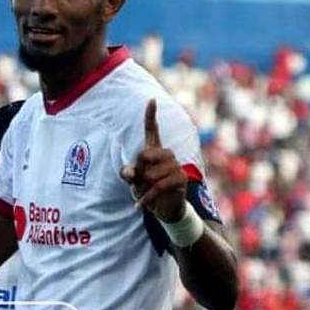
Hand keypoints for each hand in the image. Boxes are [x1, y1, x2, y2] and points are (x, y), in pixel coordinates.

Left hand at [120, 100, 187, 221]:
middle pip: (144, 154)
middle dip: (137, 172)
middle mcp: (167, 155)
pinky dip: (147, 198)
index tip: (151, 100)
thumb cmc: (148, 191)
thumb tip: (129, 172)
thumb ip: (128, 174)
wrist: (163, 209)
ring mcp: (176, 165)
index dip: (150, 116)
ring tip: (145, 194)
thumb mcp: (134, 182)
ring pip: (150, 174)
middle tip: (140, 184)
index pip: (152, 130)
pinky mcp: (181, 179)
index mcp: (155, 151)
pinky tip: (141, 206)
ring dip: (143, 188)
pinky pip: (158, 187)